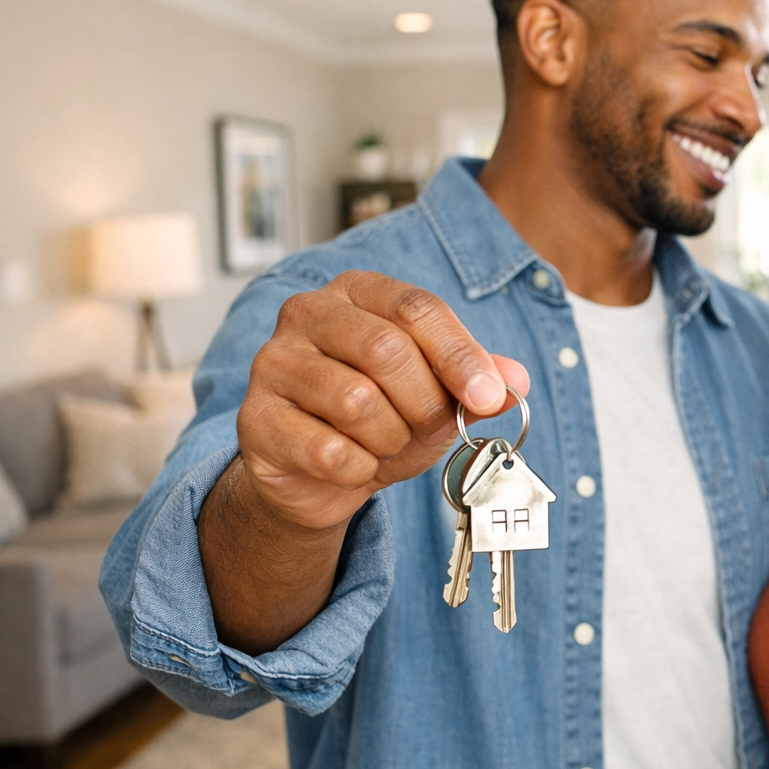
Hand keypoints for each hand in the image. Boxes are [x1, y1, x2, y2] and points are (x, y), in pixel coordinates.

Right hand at [235, 271, 529, 531]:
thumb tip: (513, 380)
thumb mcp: (439, 395)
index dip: (460, 355)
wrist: (317, 476)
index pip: (417, 308)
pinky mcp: (254, 419)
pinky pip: (329, 450)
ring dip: (390, 438)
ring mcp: (273, 363)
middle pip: (386, 350)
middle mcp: (308, 313)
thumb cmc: (383, 418)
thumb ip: (477, 383)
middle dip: (425, 403)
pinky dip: (359, 468)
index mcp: (359, 292)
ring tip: (385, 443)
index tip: (489, 396)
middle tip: (431, 429)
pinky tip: (354, 464)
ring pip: (358, 402)